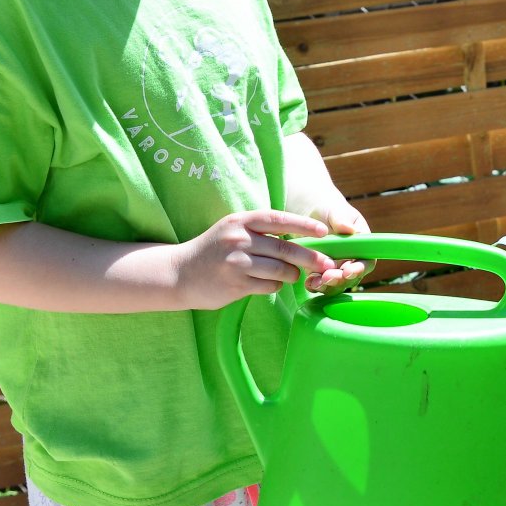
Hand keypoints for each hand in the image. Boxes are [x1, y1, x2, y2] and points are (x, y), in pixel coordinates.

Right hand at [173, 209, 336, 309]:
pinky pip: (269, 286)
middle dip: (310, 257)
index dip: (304, 225)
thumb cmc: (213, 251)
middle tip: (327, 263)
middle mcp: (239, 239)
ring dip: (292, 275)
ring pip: (280, 269)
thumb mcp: (232, 231)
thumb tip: (300, 237)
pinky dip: (275, 286)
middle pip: (285, 248)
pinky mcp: (235, 284)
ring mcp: (236, 262)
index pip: (279, 219)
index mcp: (241, 222)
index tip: (324, 231)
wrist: (178, 273)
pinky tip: (269, 284)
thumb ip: (260, 231)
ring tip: (292, 275)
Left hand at [307, 195, 370, 292]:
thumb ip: (342, 220)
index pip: (366, 262)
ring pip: (336, 285)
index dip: (359, 269)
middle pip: (351, 278)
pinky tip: (308, 283)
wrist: (313, 216)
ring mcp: (336, 269)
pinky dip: (315, 286)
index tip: (348, 270)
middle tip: (327, 277)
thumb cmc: (330, 211)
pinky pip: (320, 285)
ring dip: (327, 286)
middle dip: (340, 280)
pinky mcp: (321, 274)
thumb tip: (349, 229)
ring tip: (315, 282)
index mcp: (362, 247)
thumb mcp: (336, 212)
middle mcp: (351, 261)